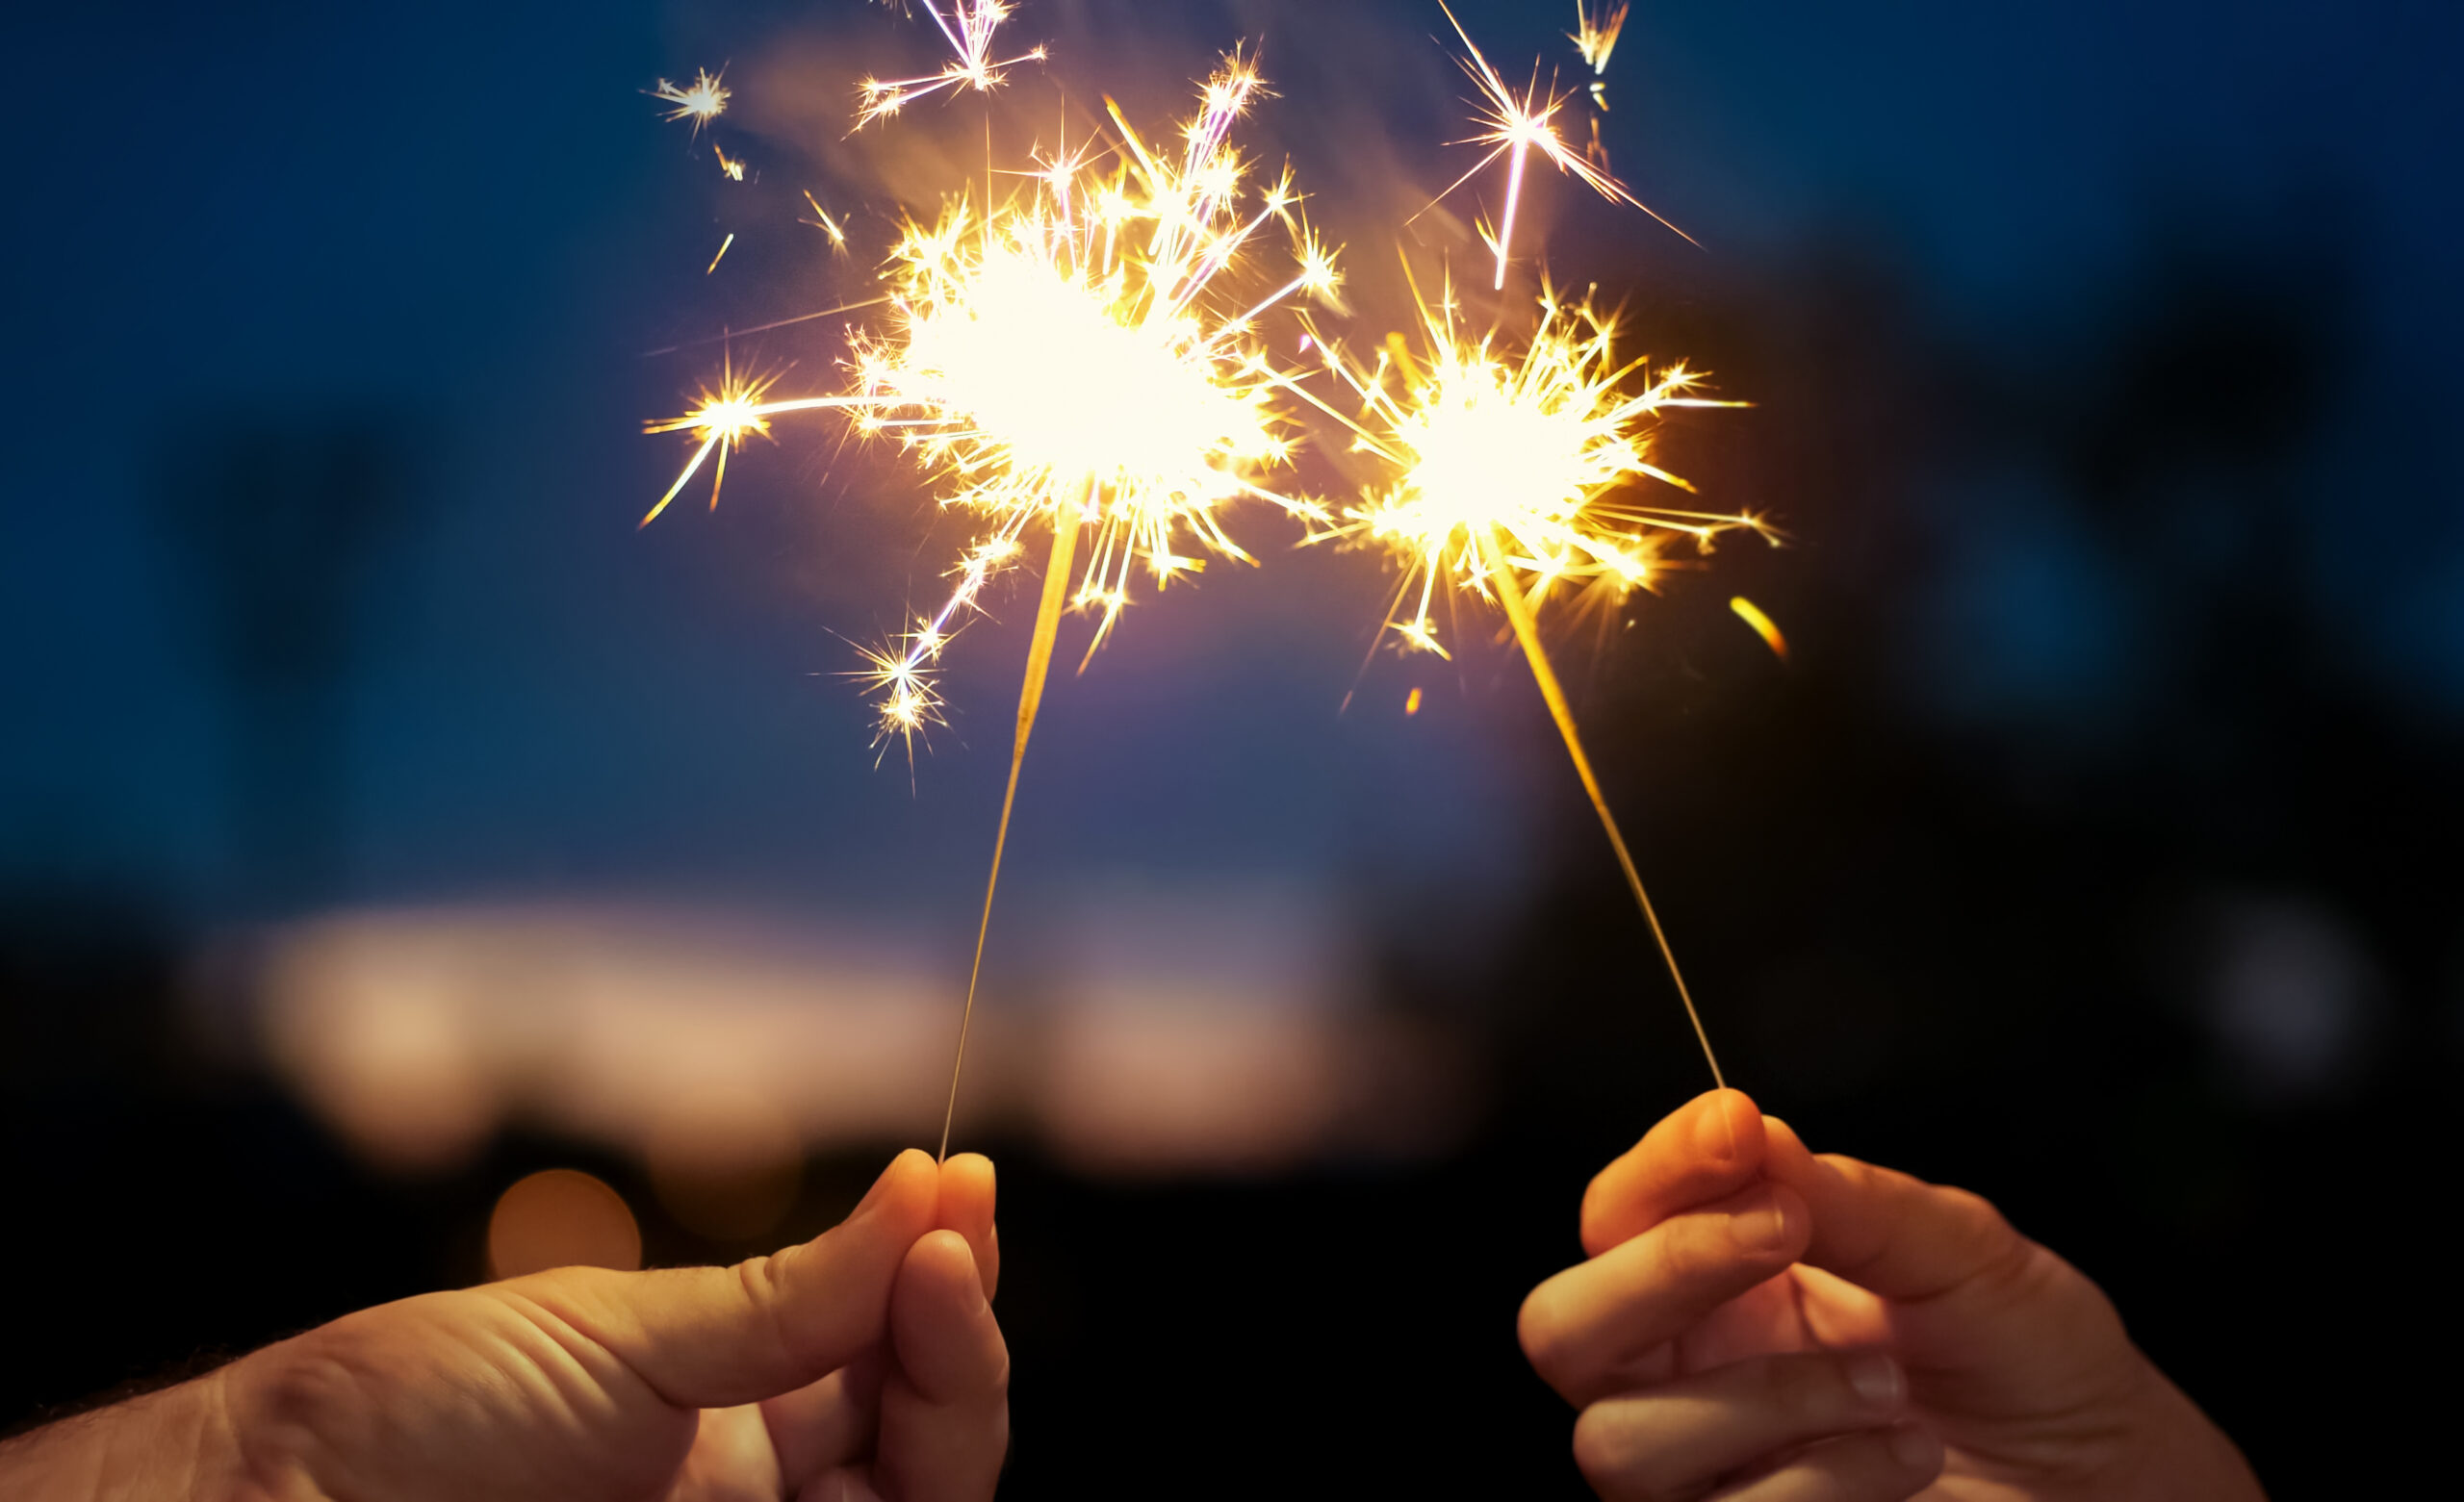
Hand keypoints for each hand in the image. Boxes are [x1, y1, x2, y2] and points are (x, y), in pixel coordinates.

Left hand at [0, 1149, 1006, 1501]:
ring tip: (929, 1294)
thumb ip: (787, 1295)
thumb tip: (927, 1188)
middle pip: (931, 1451)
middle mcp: (764, 1501)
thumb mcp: (619, 1334)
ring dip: (950, 1404)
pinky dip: (890, 1500)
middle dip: (958, 1345)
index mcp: (743, 1426)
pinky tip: (882, 1433)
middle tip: (950, 1256)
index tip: (963, 1191)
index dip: (941, 1289)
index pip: (891, 1366)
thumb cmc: (417, 1414)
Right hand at [1519, 1091, 2262, 1500]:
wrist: (2116, 1483)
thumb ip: (1847, 1196)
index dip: (1655, 1168)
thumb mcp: (1958, 1248)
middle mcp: (1687, 1379)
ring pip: (1619, 1443)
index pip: (1615, 1218)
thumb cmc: (2034, 1359)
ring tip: (1889, 1381)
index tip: (1734, 1126)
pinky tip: (1906, 1457)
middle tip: (1780, 1232)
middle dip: (1658, 1273)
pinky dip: (1816, 1479)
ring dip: (1766, 1396)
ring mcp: (1705, 1477)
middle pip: (1559, 1332)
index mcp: (1717, 1282)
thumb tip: (1746, 1131)